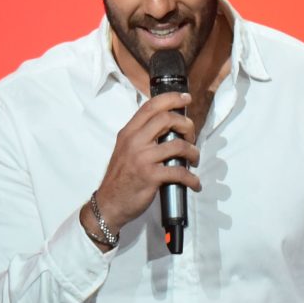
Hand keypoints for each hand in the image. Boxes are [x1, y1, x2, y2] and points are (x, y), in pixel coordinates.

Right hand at [90, 91, 200, 234]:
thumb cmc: (120, 177)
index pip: (151, 106)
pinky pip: (179, 172)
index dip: (171, 99)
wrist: (109, 203)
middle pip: (167, 119)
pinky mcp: (150, 176)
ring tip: (194, 159)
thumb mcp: (125, 150)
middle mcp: (134, 141)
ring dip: (192, 152)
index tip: (186, 99)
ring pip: (177, 145)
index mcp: (128, 132)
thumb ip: (142, 136)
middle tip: (191, 136)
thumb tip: (168, 127)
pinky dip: (192, 178)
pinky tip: (194, 183)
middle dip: (187, 125)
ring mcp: (142, 158)